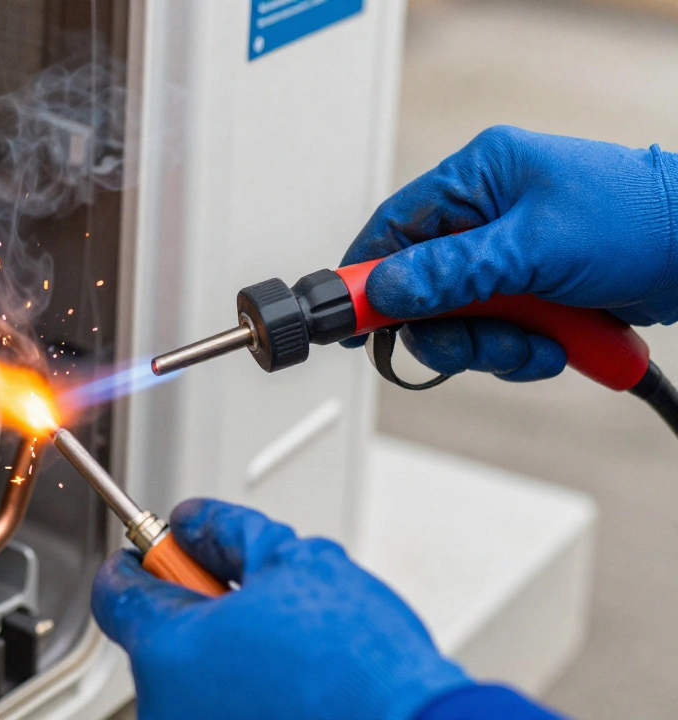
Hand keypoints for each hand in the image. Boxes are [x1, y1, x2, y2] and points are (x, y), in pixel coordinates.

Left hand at [92, 499, 469, 719]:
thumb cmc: (361, 670)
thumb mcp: (294, 561)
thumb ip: (225, 531)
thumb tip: (195, 521)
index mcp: (167, 649)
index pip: (116, 591)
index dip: (145, 556)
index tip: (166, 547)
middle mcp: (163, 708)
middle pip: (157, 635)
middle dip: (199, 606)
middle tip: (257, 599)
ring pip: (190, 678)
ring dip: (224, 655)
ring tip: (290, 652)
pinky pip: (216, 709)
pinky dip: (241, 694)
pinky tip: (291, 687)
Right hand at [341, 125, 677, 380]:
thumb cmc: (642, 220)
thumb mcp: (536, 247)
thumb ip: (453, 271)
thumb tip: (386, 289)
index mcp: (479, 177)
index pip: (393, 228)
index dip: (364, 277)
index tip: (347, 320)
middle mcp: (486, 216)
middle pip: (420, 288)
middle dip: (450, 328)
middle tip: (478, 342)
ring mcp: (507, 259)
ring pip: (457, 322)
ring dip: (494, 345)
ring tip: (540, 340)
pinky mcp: (531, 294)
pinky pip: (495, 336)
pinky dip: (522, 351)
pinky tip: (558, 342)